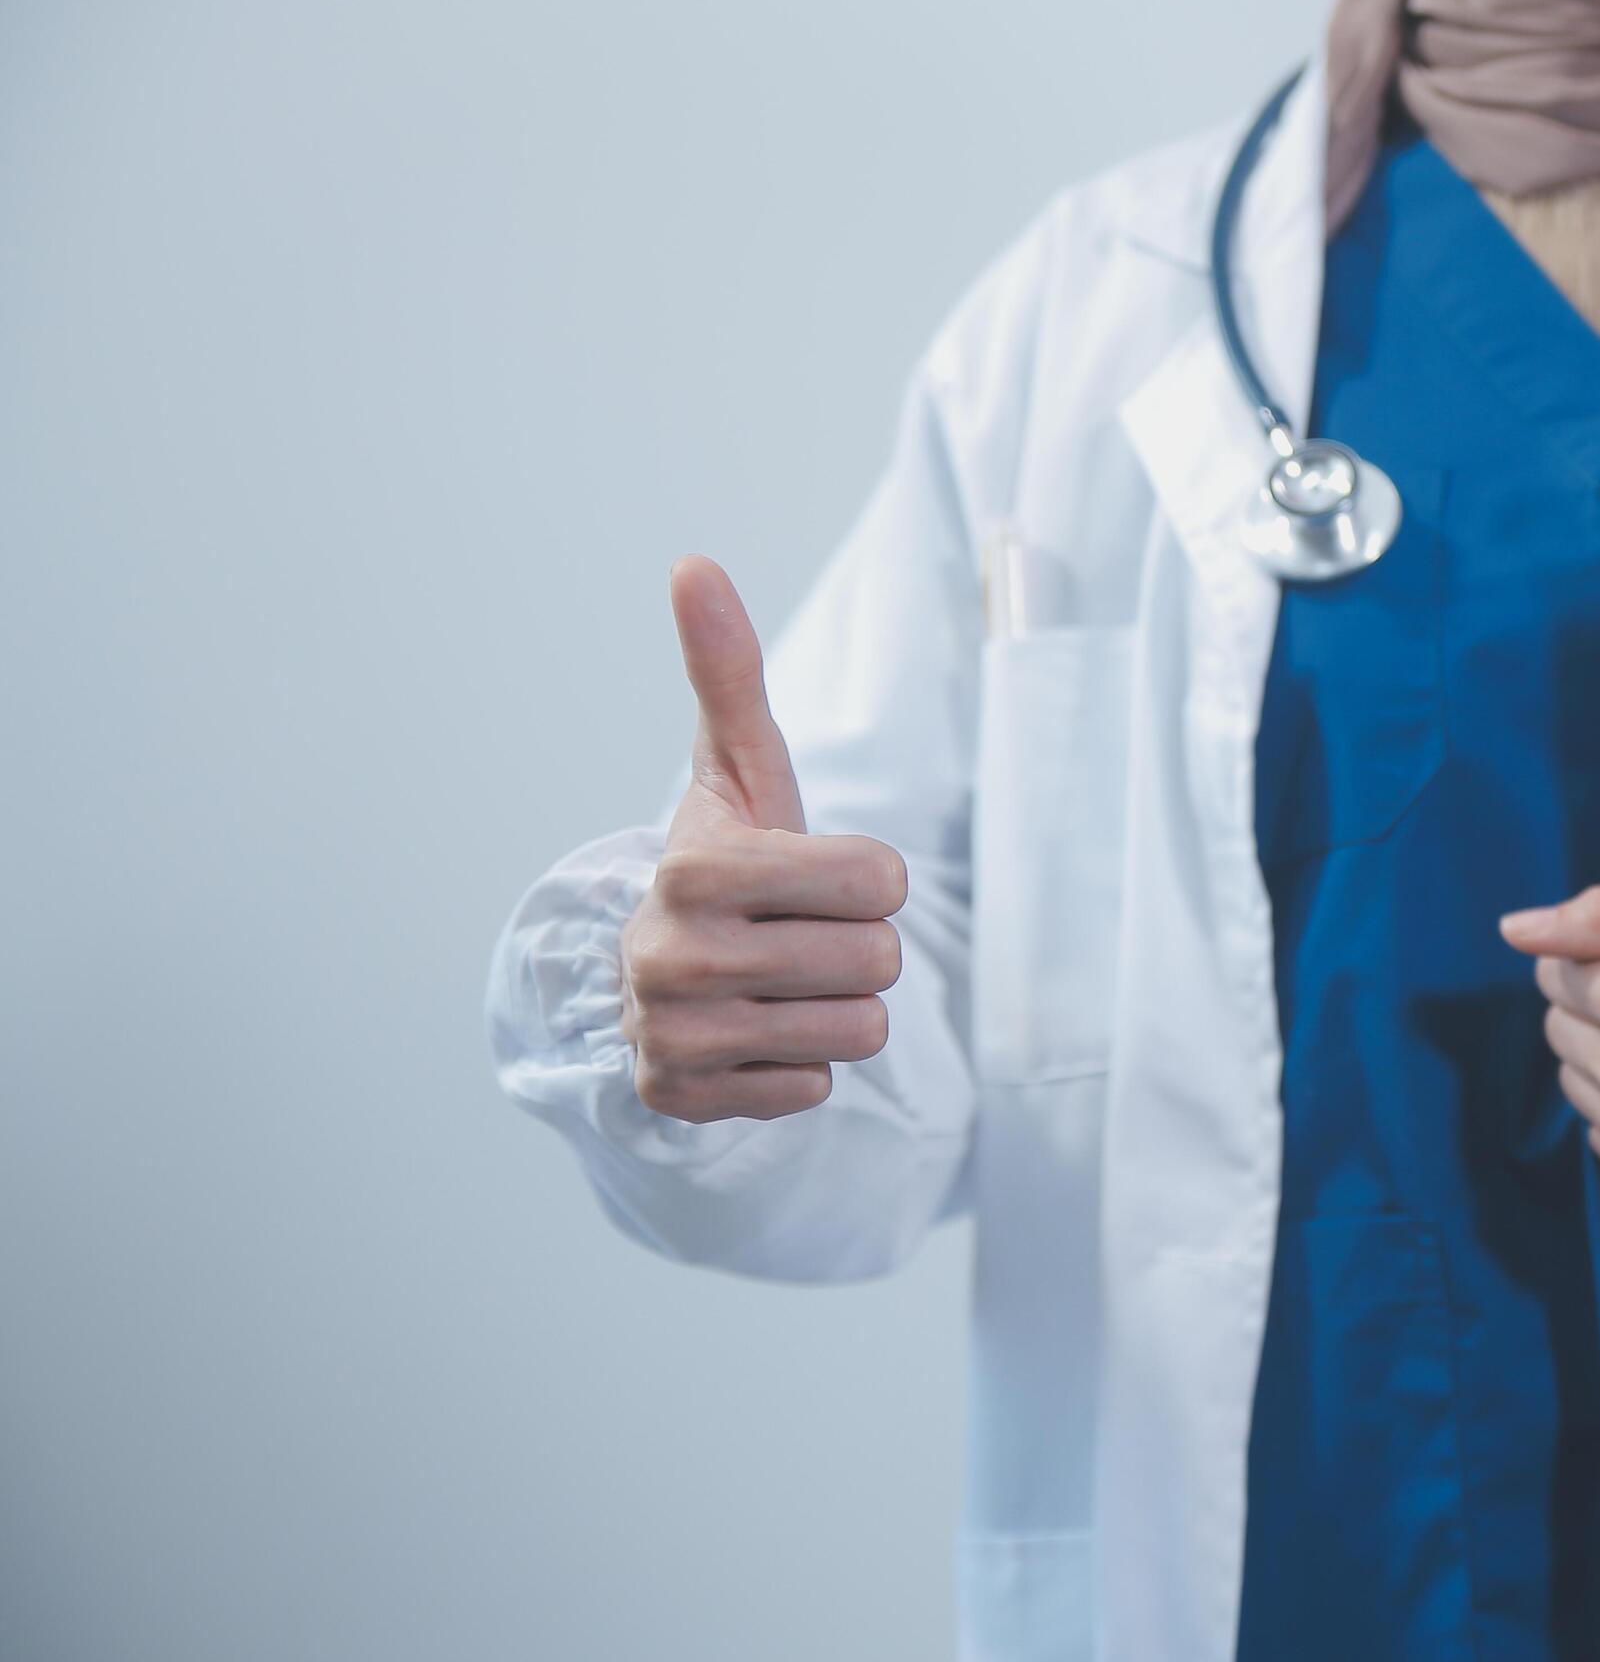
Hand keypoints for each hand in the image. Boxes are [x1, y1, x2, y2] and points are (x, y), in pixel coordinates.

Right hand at [620, 556, 907, 1122]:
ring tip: (778, 984)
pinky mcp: (680, 1099)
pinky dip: (799, 1066)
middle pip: (879, 962)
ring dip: (836, 1009)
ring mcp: (672, 1035)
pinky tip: (753, 1034)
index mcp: (696, 867)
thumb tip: (693, 562)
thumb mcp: (738, 770)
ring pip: (860, 1031)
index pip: (880, 880)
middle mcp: (672, 955)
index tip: (814, 877)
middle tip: (799, 936)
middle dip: (860, 949)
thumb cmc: (729, 862)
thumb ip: (728, 669)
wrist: (657, 973)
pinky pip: (818, 1090)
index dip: (866, 879)